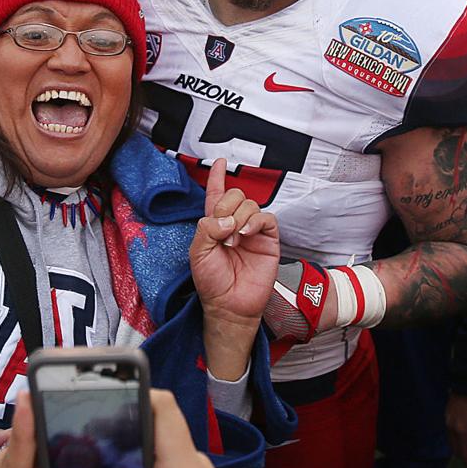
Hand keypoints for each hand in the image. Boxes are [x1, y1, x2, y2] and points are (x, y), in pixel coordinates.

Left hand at [189, 158, 279, 326]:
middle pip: (235, 195)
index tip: (219, 163)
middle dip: (226, 207)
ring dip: (239, 218)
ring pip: (250, 204)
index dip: (217, 177)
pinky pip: (266, 218)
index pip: (216, 194)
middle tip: (222, 231)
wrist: (230, 305)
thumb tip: (226, 218)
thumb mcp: (197, 253)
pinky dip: (255, 221)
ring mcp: (252, 231)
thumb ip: (206, 228)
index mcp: (215, 225)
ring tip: (233, 240)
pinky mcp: (268, 239)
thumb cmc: (212, 283)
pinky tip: (246, 233)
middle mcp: (235, 224)